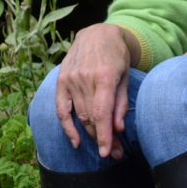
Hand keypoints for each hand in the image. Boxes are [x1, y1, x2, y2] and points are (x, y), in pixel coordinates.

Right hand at [54, 23, 136, 158]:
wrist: (96, 34)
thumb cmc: (116, 55)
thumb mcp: (125, 75)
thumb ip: (121, 102)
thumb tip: (118, 128)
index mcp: (104, 76)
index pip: (101, 112)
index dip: (104, 135)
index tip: (108, 152)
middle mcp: (84, 79)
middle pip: (91, 118)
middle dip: (103, 138)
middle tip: (116, 153)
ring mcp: (70, 80)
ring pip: (79, 116)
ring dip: (90, 136)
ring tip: (104, 149)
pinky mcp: (61, 82)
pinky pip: (61, 110)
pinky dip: (67, 127)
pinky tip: (76, 141)